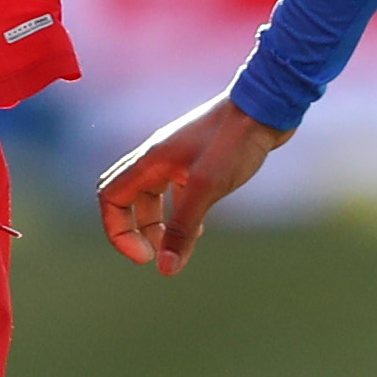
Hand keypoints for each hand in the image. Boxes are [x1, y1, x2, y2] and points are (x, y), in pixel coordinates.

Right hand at [96, 94, 290, 273]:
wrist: (266, 107)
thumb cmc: (234, 141)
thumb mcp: (206, 188)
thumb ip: (182, 228)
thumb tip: (166, 269)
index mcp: (149, 161)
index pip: (110, 198)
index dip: (118, 232)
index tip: (145, 257)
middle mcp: (157, 159)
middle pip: (128, 200)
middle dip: (135, 231)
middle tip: (157, 256)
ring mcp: (177, 159)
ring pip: (152, 198)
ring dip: (159, 226)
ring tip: (179, 248)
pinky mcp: (197, 161)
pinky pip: (175, 192)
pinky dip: (179, 214)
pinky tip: (199, 229)